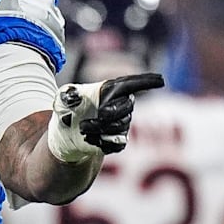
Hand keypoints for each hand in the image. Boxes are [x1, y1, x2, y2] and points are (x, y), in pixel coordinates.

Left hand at [48, 72, 164, 161]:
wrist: (66, 133)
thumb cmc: (67, 110)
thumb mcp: (62, 99)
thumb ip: (67, 96)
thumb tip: (72, 97)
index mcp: (109, 90)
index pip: (131, 84)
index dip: (146, 82)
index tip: (160, 80)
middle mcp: (120, 104)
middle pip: (127, 107)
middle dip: (111, 113)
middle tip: (95, 117)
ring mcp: (122, 122)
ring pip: (121, 126)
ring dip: (101, 128)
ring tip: (83, 128)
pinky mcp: (118, 139)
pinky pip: (118, 143)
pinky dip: (103, 142)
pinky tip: (89, 139)